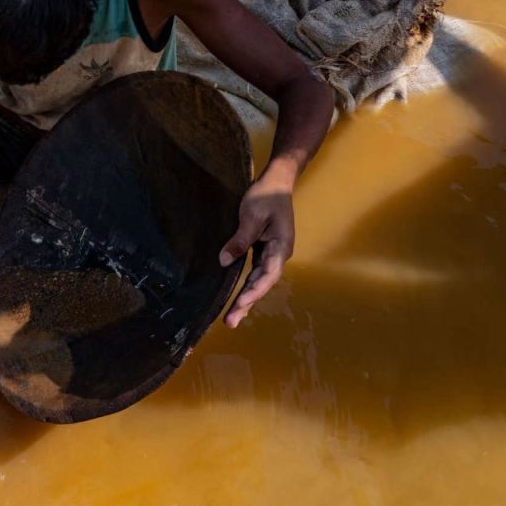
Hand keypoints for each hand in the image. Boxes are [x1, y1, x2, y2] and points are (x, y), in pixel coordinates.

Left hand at [218, 172, 295, 327]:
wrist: (277, 182)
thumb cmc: (267, 196)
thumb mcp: (252, 214)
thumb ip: (240, 238)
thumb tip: (224, 261)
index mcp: (280, 247)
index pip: (267, 275)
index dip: (253, 291)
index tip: (239, 303)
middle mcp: (278, 255)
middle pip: (262, 284)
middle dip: (246, 304)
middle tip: (230, 323)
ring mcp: (271, 254)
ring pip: (257, 281)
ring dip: (245, 300)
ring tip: (231, 319)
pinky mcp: (262, 251)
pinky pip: (254, 273)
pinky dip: (245, 287)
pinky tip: (237, 300)